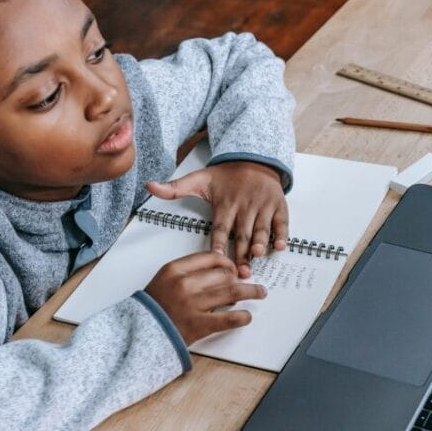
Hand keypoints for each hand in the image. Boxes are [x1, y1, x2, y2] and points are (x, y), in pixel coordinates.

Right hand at [144, 251, 265, 344]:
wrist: (140, 331)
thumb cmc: (155, 306)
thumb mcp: (166, 279)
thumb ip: (190, 271)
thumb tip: (221, 270)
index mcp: (175, 269)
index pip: (211, 257)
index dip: (227, 262)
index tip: (233, 268)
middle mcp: (184, 284)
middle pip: (223, 274)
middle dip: (238, 278)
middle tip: (245, 283)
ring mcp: (192, 305)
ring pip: (231, 292)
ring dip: (251, 291)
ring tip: (260, 292)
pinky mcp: (198, 325)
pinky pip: (228, 319)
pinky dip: (242, 317)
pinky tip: (247, 316)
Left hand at [146, 161, 287, 277]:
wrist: (252, 159)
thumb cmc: (225, 176)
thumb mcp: (198, 179)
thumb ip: (175, 188)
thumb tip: (149, 186)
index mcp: (225, 204)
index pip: (220, 227)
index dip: (218, 244)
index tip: (215, 258)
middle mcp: (244, 206)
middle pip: (241, 233)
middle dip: (241, 252)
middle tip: (239, 271)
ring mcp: (262, 206)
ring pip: (261, 228)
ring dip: (260, 242)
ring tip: (257, 255)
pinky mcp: (277, 205)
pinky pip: (281, 221)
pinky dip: (281, 234)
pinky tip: (280, 246)